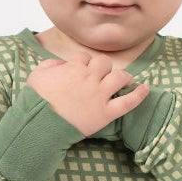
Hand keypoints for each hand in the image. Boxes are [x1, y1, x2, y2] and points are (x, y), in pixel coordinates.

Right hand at [25, 53, 149, 137]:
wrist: (40, 122)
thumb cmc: (36, 100)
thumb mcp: (38, 74)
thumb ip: (52, 65)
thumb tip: (62, 64)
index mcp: (74, 68)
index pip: (85, 58)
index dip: (84, 63)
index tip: (82, 70)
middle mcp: (90, 78)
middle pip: (104, 63)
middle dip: (103, 67)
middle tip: (102, 76)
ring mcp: (100, 95)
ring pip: (119, 77)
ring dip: (123, 77)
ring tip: (125, 80)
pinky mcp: (106, 113)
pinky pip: (128, 102)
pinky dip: (139, 95)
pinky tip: (145, 89)